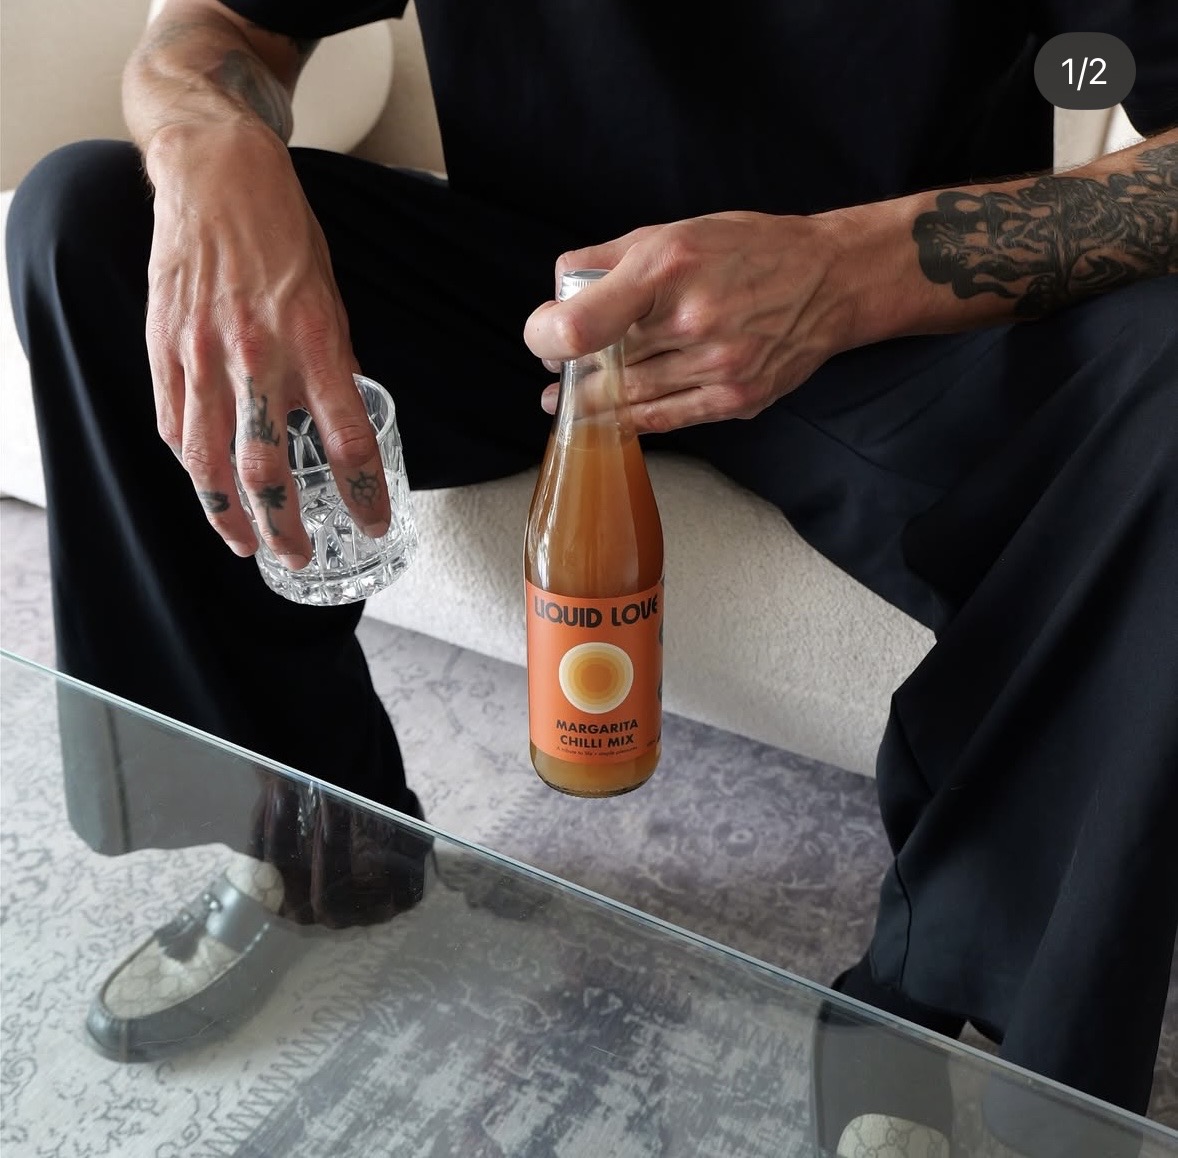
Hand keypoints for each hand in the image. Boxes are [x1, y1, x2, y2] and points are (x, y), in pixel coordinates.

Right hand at [145, 123, 388, 564]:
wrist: (215, 174)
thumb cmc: (283, 232)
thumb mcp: (332, 296)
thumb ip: (337, 362)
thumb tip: (346, 413)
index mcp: (314, 343)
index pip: (347, 440)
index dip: (364, 494)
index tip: (373, 523)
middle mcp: (257, 356)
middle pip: (266, 469)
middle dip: (284, 527)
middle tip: (297, 556)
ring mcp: (202, 355)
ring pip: (209, 460)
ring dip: (227, 513)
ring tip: (244, 543)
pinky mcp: (164, 348)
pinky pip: (173, 424)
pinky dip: (191, 465)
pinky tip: (207, 486)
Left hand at [523, 211, 853, 432]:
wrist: (832, 280)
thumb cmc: (748, 249)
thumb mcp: (674, 230)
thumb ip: (609, 259)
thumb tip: (558, 291)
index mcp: (668, 266)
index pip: (582, 322)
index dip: (547, 337)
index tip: (544, 338)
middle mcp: (693, 320)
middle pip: (604, 364)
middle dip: (571, 368)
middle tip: (557, 366)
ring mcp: (718, 367)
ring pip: (629, 398)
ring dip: (590, 401)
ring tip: (567, 398)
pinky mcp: (735, 400)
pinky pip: (664, 420)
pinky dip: (628, 420)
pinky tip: (606, 416)